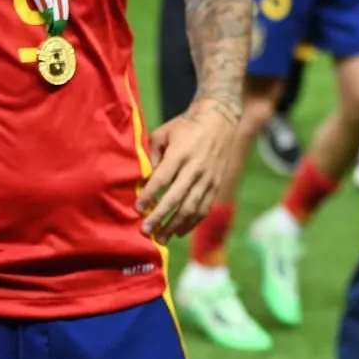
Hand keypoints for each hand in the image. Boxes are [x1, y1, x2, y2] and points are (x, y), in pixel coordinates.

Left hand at [138, 98, 239, 236]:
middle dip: (159, 216)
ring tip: (160, 239)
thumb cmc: (185, 126)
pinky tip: (179, 232)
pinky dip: (192, 222)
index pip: (163, 179)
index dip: (149, 195)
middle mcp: (196, 168)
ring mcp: (209, 178)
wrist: (220, 120)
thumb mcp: (164, 133)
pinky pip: (204, 207)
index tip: (137, 208)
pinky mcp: (216, 184)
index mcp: (181, 154)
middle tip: (144, 231)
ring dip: (175, 225)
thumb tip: (144, 179)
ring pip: (192, 207)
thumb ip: (152, 155)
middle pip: (176, 198)